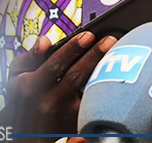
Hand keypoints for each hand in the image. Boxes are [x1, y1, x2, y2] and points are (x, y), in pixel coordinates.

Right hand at [2, 32, 116, 138]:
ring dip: (105, 72)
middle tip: (110, 40)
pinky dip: (107, 90)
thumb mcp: (17, 75)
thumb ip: (30, 56)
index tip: (88, 35)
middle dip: (94, 56)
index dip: (72, 49)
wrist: (25, 131)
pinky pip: (96, 104)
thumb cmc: (24, 95)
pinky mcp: (77, 122)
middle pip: (75, 76)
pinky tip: (118, 76)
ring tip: (118, 54)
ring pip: (89, 91)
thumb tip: (45, 41)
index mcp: (31, 86)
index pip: (55, 64)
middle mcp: (47, 102)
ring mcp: (64, 114)